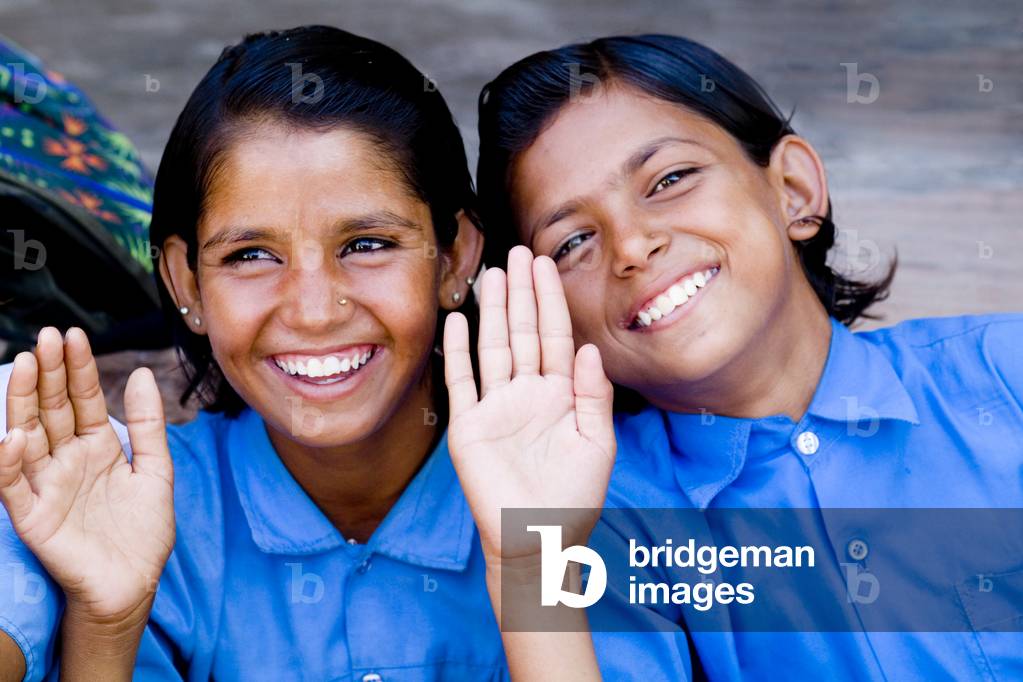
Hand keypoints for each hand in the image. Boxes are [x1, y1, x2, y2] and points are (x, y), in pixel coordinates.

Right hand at [0, 327, 174, 623]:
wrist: (133, 584)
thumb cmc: (143, 533)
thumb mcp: (155, 470)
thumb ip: (149, 424)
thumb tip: (141, 372)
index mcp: (98, 447)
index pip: (84, 399)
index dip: (78, 369)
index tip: (74, 335)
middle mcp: (67, 459)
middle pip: (53, 408)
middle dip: (49, 372)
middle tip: (48, 337)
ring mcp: (47, 484)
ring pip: (28, 435)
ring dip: (23, 401)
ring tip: (24, 364)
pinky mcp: (33, 515)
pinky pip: (14, 484)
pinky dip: (9, 462)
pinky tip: (14, 435)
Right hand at [443, 246, 615, 565]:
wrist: (537, 539)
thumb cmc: (574, 498)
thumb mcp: (597, 444)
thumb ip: (594, 396)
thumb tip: (591, 349)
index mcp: (561, 395)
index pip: (555, 337)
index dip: (551, 301)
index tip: (546, 265)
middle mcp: (527, 394)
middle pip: (523, 332)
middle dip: (522, 293)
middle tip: (518, 252)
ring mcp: (496, 408)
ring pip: (493, 347)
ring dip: (492, 311)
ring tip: (492, 274)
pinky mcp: (469, 426)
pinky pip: (462, 381)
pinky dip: (459, 351)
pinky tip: (459, 319)